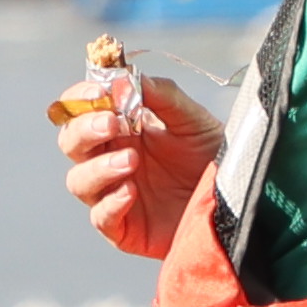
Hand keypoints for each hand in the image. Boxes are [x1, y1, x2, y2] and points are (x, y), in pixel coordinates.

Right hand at [53, 62, 211, 261]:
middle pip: (71, 142)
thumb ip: (161, 95)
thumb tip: (126, 77)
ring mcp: (113, 194)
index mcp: (120, 129)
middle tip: (112, 124)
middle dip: (84, 130)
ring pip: (78, 181)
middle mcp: (110, 159)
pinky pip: (102, 218)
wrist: (235, 199)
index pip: (80, 110)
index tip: (100, 92)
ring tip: (131, 160)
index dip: (81, 99)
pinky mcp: (124, 229)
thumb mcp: (192, 119)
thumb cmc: (210, 158)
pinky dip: (111, 204)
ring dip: (98, 168)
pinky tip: (131, 192)